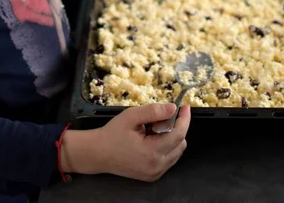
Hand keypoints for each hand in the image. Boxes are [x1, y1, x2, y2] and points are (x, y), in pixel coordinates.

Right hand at [61, 103, 190, 180]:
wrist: (98, 154)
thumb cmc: (113, 133)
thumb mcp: (131, 116)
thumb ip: (153, 111)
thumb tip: (173, 108)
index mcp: (152, 152)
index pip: (178, 134)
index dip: (184, 119)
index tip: (185, 106)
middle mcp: (157, 166)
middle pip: (180, 143)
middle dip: (176, 127)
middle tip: (161, 117)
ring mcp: (155, 173)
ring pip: (176, 152)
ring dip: (172, 137)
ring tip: (154, 129)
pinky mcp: (152, 176)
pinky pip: (168, 159)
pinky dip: (167, 146)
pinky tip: (152, 139)